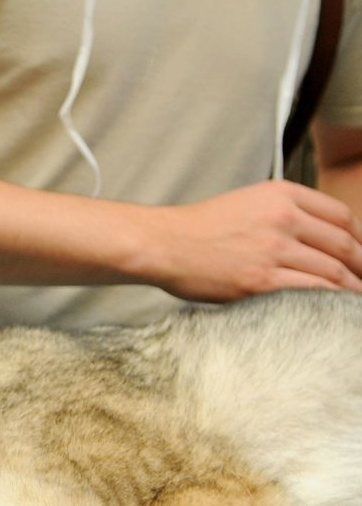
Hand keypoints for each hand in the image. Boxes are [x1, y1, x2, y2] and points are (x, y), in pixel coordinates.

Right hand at [150, 180, 361, 300]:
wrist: (163, 244)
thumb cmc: (199, 228)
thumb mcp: (246, 202)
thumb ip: (282, 212)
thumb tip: (316, 238)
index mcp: (281, 194)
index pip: (341, 216)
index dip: (361, 238)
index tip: (361, 255)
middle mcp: (283, 218)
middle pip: (344, 244)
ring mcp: (273, 249)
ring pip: (334, 270)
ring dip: (353, 288)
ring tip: (358, 299)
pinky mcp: (262, 280)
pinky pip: (313, 291)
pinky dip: (331, 301)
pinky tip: (337, 310)